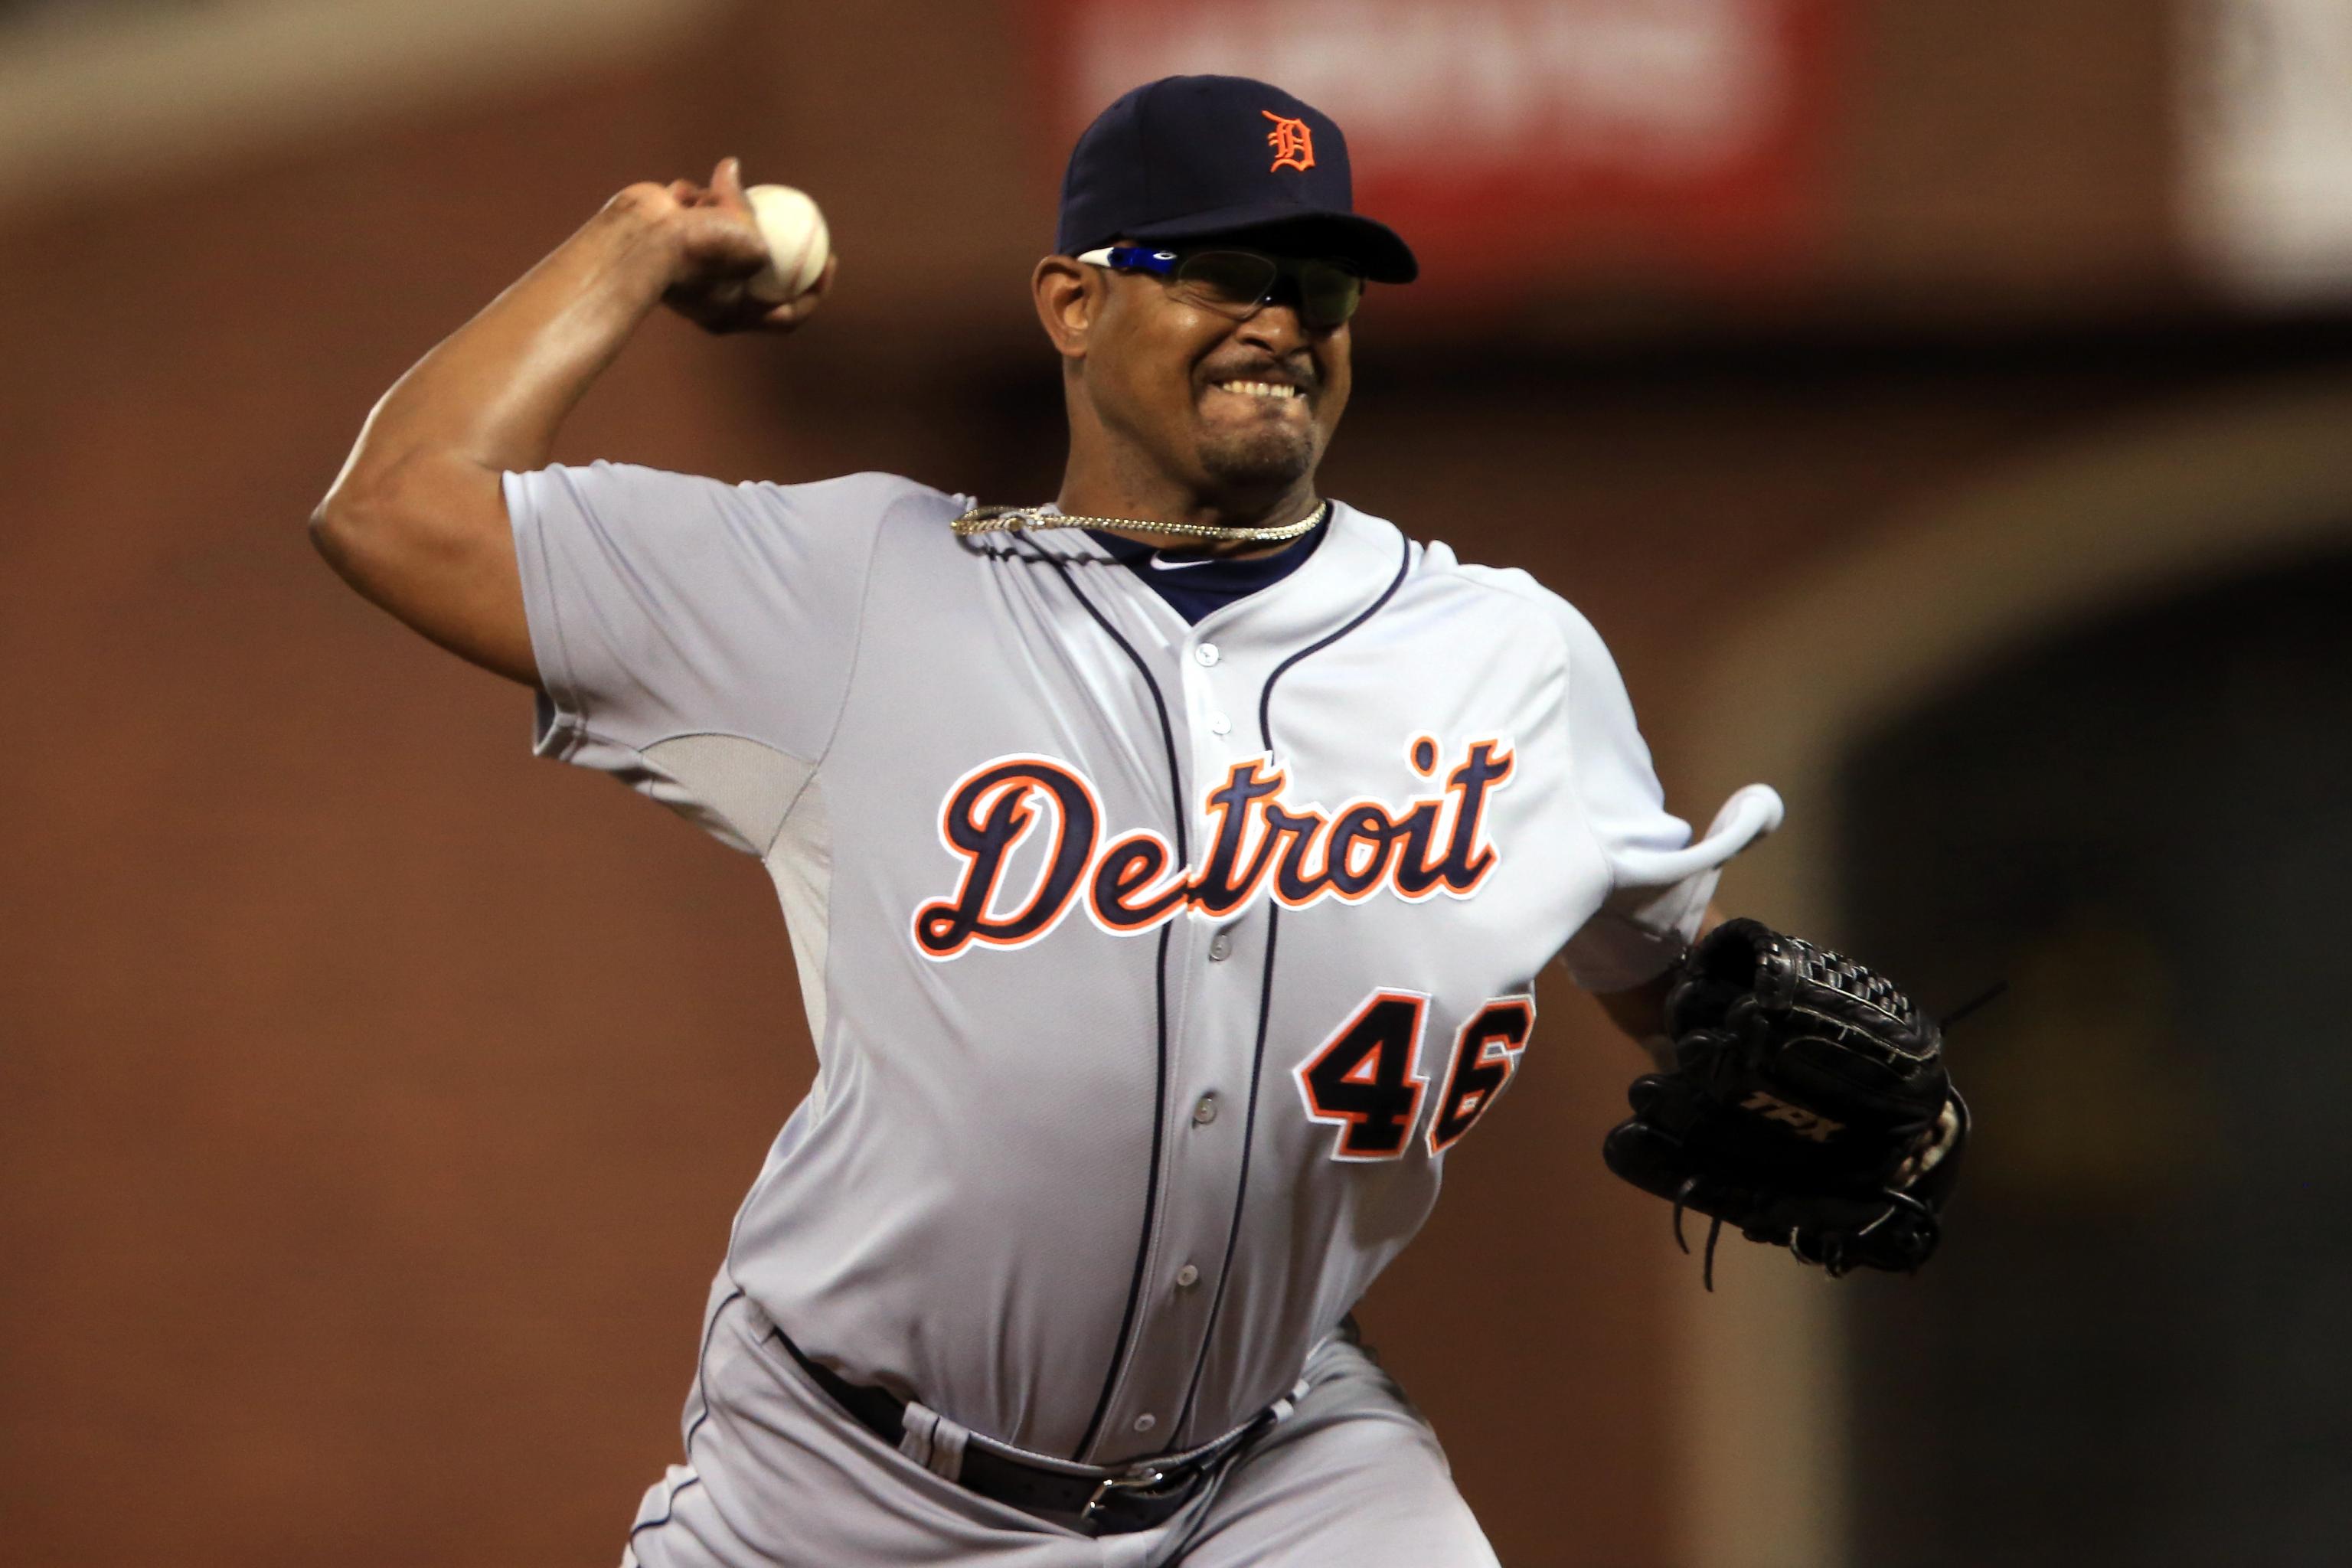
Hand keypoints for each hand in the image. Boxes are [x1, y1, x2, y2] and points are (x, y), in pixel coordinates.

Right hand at [618, 157, 837, 334]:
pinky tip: (681, 193)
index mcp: (734, 312)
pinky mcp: (672, 238)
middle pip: (759, 266)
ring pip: (725, 227)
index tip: (829, 261)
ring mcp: (692, 264)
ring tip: (707, 202)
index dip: (815, 290)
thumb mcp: (747, 243)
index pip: (787, 313)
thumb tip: (731, 170)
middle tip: (799, 215)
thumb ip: (752, 217)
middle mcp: (714, 292)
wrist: (637, 242)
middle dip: (770, 238)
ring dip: (724, 208)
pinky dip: (694, 199)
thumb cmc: (698, 251)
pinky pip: (695, 212)